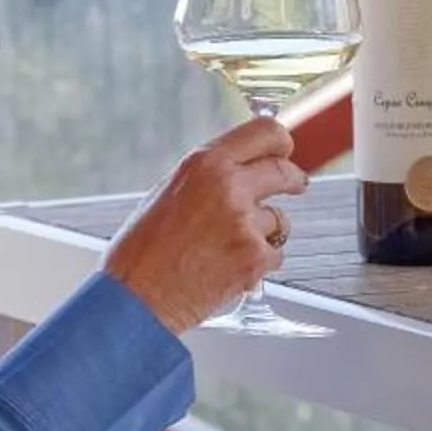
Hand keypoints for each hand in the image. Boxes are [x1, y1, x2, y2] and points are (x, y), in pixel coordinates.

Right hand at [104, 117, 307, 335]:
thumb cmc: (141, 251)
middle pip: (284, 170)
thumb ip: (208, 177)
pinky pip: (275, 254)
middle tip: (295, 185)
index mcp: (204, 162)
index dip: (281, 142)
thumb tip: (242, 169)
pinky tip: (227, 269)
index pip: (265, 132)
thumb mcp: (168, 193)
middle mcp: (229, 186)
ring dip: (264, 231)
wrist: (136, 298)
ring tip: (226, 247)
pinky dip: (258, 264)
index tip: (285, 150)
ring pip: (279, 219)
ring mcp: (245, 223)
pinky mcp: (254, 258)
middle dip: (293, 180)